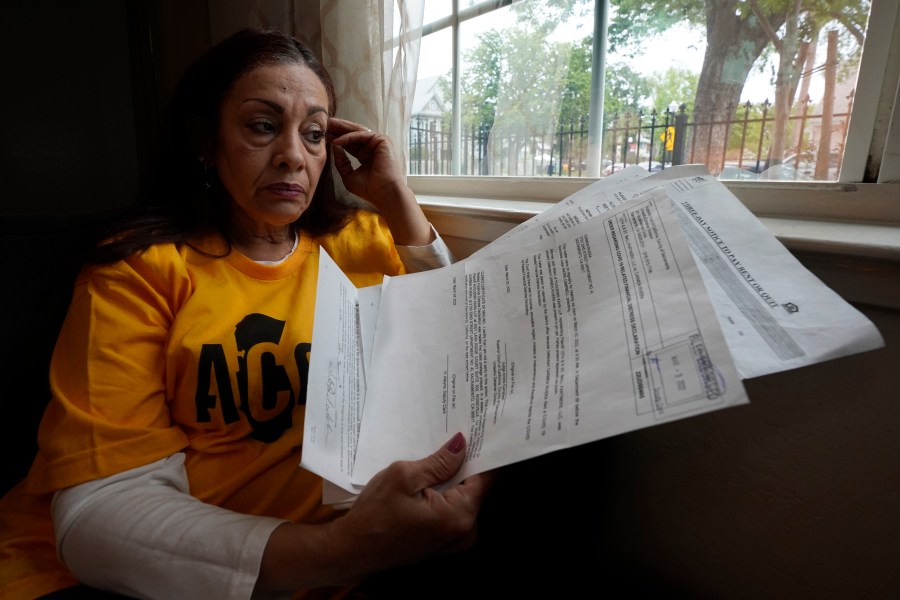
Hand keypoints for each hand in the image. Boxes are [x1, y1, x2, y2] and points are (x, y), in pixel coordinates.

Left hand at [328, 117, 432, 244]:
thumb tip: (334, 146)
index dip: (337, 139)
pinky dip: (349, 137)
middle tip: (325, 123)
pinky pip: (362, 135)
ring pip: (357, 131)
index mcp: (366, 156)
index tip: (324, 136)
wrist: (383, 193)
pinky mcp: (382, 140)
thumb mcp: (348, 175)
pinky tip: (337, 140)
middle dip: (339, 129)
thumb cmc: (369, 189)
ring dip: (342, 128)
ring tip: (329, 124)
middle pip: (353, 135)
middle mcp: (372, 148)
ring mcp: (378, 143)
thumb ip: (341, 162)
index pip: (350, 144)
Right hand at [337, 432, 493, 569]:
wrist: (352, 550)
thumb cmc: (374, 516)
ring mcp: (456, 541)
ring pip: (464, 499)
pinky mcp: (444, 543)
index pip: (486, 477)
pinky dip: (445, 494)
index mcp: (459, 516)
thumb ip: (439, 461)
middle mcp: (465, 533)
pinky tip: (430, 480)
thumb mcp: (404, 477)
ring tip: (438, 456)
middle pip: (477, 488)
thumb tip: (462, 444)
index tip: (479, 431)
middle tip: (455, 437)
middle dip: (466, 464)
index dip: (483, 453)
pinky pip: (453, 511)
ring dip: (454, 479)